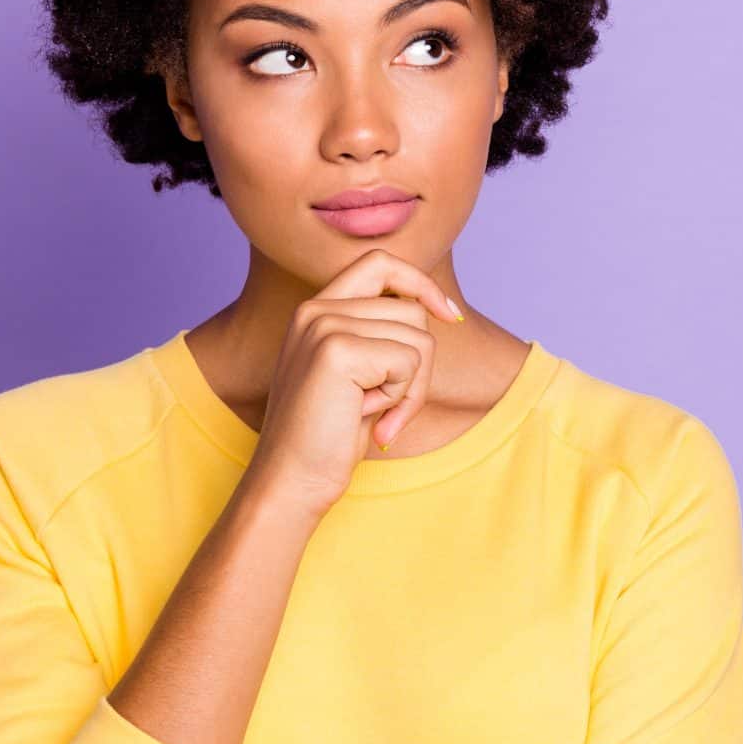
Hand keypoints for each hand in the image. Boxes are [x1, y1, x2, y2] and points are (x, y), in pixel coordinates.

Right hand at [244, 248, 464, 517]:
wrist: (292, 480)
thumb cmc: (329, 435)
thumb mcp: (360, 374)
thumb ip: (383, 335)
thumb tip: (440, 310)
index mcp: (317, 309)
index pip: (381, 263)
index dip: (422, 284)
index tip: (450, 317)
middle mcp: (316, 309)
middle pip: (413, 311)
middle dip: (419, 366)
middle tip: (388, 407)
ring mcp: (324, 325)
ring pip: (418, 337)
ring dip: (410, 387)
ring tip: (371, 412)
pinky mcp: (337, 350)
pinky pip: (410, 362)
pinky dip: (402, 399)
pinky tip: (365, 417)